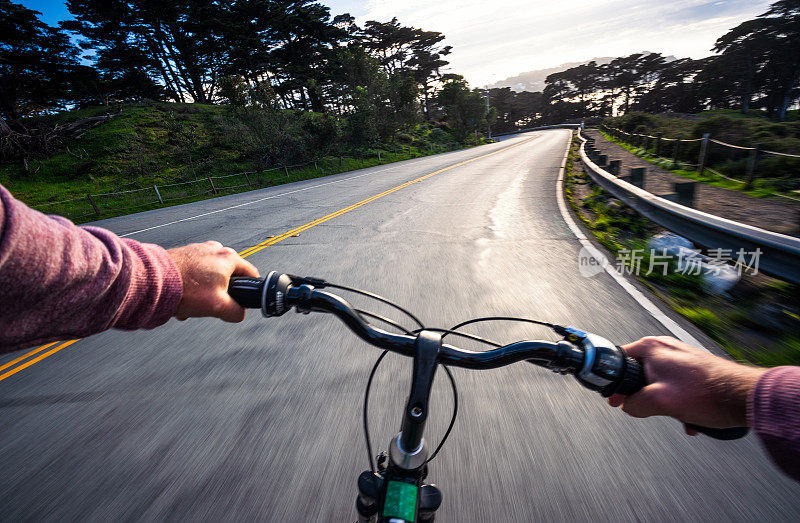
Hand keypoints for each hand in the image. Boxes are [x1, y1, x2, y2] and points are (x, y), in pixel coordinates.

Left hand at [167, 241, 258, 321]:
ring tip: (193, 302)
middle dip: (222, 292)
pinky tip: (182, 297)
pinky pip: (194, 271)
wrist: (153, 281)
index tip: (243, 301)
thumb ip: (235, 311)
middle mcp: (215, 249)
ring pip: (209, 274)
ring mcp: (198, 250)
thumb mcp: (218, 306)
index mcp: (229, 258)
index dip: (250, 290)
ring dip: (204, 290)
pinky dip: (191, 285)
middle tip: (211, 304)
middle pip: (228, 275)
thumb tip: (238, 314)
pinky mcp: (183, 254)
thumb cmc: (186, 290)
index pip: (250, 274)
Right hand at [607, 336, 765, 428]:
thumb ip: (633, 404)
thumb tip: (627, 406)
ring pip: (657, 382)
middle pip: (637, 374)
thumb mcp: (659, 402)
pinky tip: (689, 418)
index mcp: (651, 348)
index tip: (615, 401)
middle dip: (642, 397)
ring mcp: (680, 357)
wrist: (746, 397)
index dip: (614, 385)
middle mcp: (664, 347)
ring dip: (663, 403)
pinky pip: (675, 386)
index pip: (618, 362)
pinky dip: (678, 402)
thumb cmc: (706, 394)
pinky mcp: (694, 367)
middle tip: (647, 411)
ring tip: (676, 416)